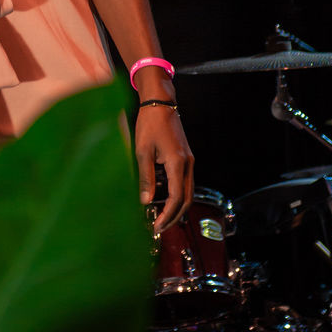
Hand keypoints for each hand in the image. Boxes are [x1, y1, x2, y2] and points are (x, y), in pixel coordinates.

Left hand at [135, 105, 193, 233]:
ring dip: (177, 207)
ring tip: (162, 219)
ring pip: (188, 192)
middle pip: (186, 199)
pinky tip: (165, 201)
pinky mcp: (186, 158)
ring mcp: (189, 161)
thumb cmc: (149, 124)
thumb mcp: (142, 151)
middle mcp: (188, 164)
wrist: (160, 104)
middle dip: (174, 216)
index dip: (167, 215)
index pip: (176, 197)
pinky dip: (178, 196)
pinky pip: (185, 182)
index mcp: (177, 163)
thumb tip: (146, 201)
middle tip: (160, 228)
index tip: (156, 226)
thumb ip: (146, 177)